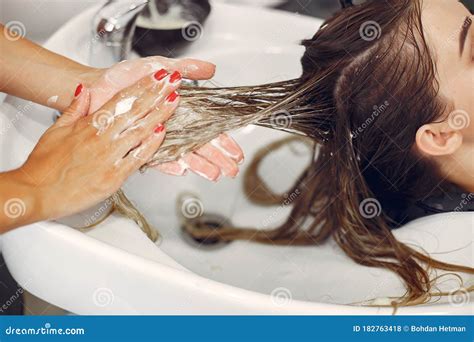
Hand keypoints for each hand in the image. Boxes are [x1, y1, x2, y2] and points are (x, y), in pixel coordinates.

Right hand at [14, 70, 180, 220]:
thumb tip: (83, 89)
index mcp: (88, 125)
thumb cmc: (43, 165)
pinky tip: (163, 132)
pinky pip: (137, 158)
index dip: (141, 86)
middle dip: (157, 94)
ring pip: (139, 131)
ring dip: (160, 114)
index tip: (156, 77)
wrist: (35, 193)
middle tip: (173, 82)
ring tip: (174, 100)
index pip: (120, 100)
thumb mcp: (56, 129)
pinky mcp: (113, 177)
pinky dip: (151, 145)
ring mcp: (109, 157)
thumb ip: (74, 108)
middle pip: (134, 111)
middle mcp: (100, 138)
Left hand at [84, 56, 243, 180]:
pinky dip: (170, 164)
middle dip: (218, 157)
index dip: (223, 140)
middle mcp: (171, 126)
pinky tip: (183, 170)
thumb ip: (185, 68)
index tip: (236, 151)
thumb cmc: (125, 78)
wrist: (96, 88)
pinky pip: (157, 159)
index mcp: (179, 110)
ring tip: (215, 174)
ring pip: (183, 154)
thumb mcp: (159, 67)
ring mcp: (156, 139)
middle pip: (200, 145)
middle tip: (232, 169)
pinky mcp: (139, 147)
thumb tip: (211, 69)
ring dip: (200, 165)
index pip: (207, 128)